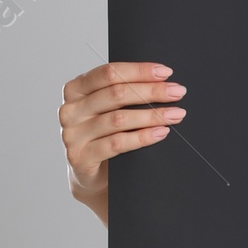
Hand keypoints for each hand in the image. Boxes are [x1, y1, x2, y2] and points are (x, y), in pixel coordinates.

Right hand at [59, 60, 185, 223]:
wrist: (92, 176)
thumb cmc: (104, 135)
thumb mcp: (107, 110)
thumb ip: (122, 94)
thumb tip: (162, 80)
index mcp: (75, 90)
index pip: (109, 73)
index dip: (139, 71)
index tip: (166, 72)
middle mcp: (70, 110)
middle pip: (116, 94)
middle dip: (151, 91)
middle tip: (178, 92)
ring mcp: (72, 135)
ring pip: (118, 119)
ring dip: (152, 115)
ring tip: (176, 114)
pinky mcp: (81, 157)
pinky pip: (117, 144)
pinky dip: (142, 137)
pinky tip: (161, 133)